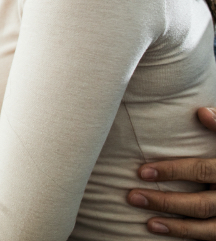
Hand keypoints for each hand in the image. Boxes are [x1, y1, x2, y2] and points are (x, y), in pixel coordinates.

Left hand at [127, 107, 215, 237]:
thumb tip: (201, 112)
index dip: (172, 172)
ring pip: (207, 227)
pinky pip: (210, 237)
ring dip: (176, 226)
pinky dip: (188, 235)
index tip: (141, 172)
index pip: (201, 170)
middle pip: (201, 204)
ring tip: (148, 223)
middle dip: (166, 202)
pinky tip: (163, 231)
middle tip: (132, 196)